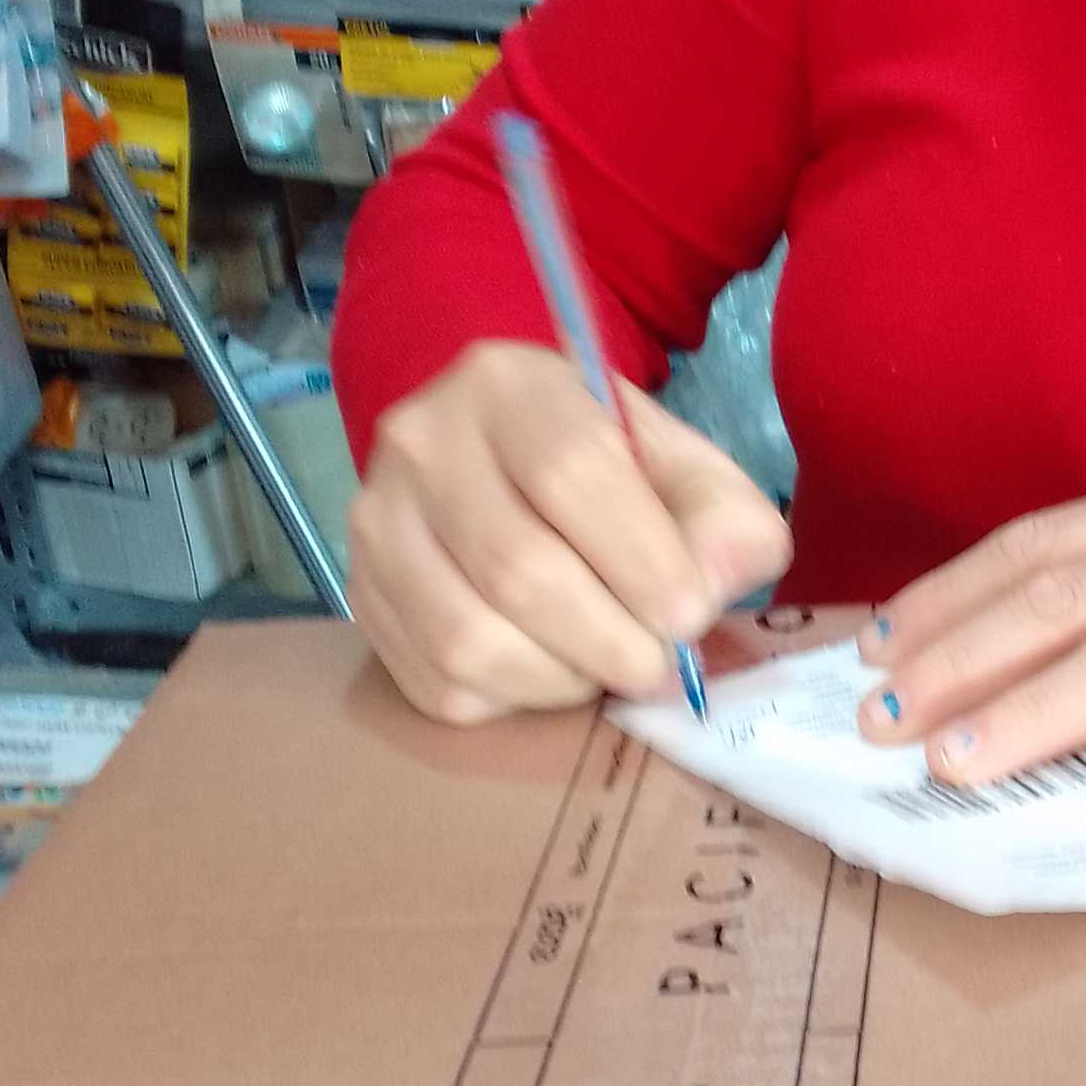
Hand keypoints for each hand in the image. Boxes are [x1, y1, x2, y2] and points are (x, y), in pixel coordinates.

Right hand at [352, 340, 792, 725]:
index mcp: (509, 384)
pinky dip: (511, 701)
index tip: (690, 616)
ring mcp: (376, 522)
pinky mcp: (362, 596)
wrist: (504, 466)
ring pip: (467, 639)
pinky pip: (437, 684)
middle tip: (657, 665)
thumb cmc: (607, 471)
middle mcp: (422, 441)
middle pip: (517, 568)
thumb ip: (723, 518)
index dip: (639, 559)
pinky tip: (548, 670)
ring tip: (604, 666)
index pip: (570, 472)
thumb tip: (715, 583)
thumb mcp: (681, 467)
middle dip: (608, 639)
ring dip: (560, 680)